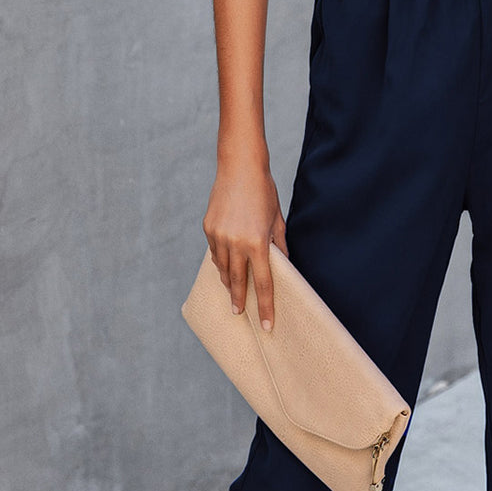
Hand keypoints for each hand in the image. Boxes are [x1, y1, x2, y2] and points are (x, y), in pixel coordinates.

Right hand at [202, 157, 287, 328]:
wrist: (240, 167)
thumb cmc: (264, 192)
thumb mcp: (277, 220)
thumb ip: (280, 245)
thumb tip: (283, 265)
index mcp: (258, 243)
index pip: (264, 283)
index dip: (266, 306)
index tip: (267, 324)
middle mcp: (236, 243)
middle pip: (239, 281)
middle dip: (240, 300)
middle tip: (240, 314)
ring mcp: (219, 236)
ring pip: (223, 269)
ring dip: (229, 282)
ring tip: (233, 292)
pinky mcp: (208, 228)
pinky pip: (215, 252)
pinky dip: (221, 261)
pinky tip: (226, 266)